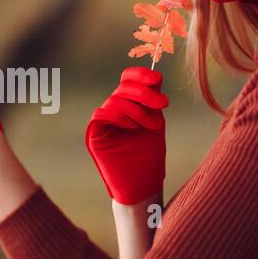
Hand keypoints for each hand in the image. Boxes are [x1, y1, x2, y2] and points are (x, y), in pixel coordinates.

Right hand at [85, 66, 167, 205]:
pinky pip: (101, 115)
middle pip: (123, 88)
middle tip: (163, 104)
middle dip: (144, 93)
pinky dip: (118, 116)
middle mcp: (113, 110)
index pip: (128, 79)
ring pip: (114, 101)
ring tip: (151, 126)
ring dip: (136, 110)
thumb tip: (155, 75)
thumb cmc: (149, 156)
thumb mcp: (155, 122)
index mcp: (128, 104)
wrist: (143, 184)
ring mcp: (103, 122)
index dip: (140, 75)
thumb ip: (152, 101)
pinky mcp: (94, 135)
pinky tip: (132, 127)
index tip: (157, 79)